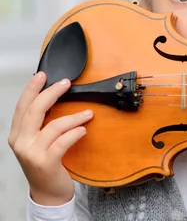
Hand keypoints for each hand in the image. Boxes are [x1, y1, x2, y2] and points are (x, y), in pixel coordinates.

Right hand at [7, 72, 93, 205]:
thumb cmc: (47, 162)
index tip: (43, 75)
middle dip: (52, 93)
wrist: (48, 191)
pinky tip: (84, 130)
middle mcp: (21, 142)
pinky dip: (75, 133)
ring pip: (53, 126)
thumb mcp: (39, 141)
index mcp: (18, 134)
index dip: (32, 89)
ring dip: (74, 117)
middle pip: (35, 110)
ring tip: (87, 114)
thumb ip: (42, 123)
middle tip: (66, 84)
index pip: (22, 106)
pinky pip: (63, 141)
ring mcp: (32, 153)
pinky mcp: (46, 162)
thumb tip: (56, 98)